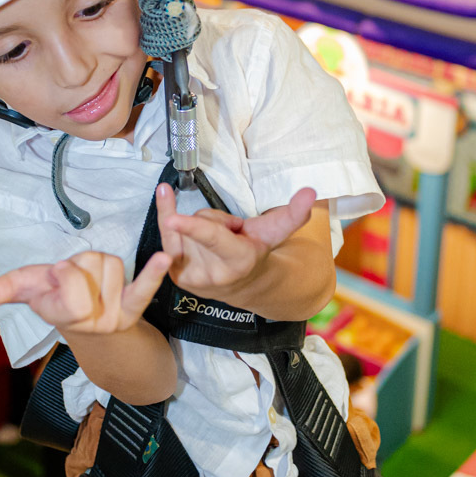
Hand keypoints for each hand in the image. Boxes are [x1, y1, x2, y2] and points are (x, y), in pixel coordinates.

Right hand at [0, 249, 170, 334]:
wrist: (103, 336)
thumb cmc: (62, 301)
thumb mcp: (30, 291)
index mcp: (48, 305)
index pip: (31, 284)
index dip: (11, 287)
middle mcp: (77, 314)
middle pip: (81, 262)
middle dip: (81, 264)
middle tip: (78, 281)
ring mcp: (106, 314)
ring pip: (107, 263)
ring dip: (104, 267)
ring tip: (98, 285)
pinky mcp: (133, 308)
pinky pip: (143, 289)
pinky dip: (153, 274)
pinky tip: (164, 258)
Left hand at [155, 185, 316, 300]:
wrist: (243, 285)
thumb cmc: (257, 251)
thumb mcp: (276, 232)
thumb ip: (293, 213)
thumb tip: (311, 192)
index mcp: (237, 261)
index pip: (213, 237)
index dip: (192, 226)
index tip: (172, 219)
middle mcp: (211, 274)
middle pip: (201, 221)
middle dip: (216, 219)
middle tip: (231, 232)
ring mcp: (190, 277)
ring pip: (185, 225)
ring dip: (199, 225)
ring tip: (215, 239)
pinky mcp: (175, 275)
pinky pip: (164, 235)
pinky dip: (169, 218)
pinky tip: (170, 208)